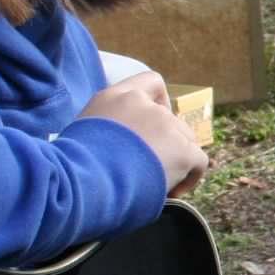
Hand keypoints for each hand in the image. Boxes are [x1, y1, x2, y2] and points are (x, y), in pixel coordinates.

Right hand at [76, 72, 208, 199]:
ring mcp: (165, 124)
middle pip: (172, 120)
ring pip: (187, 141)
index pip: (151, 82)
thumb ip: (109, 127)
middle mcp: (144, 105)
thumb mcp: (85, 132)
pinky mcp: (182, 149)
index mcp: (116, 96)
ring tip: (157, 183)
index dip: (160, 101)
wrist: (81, 181)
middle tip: (150, 168)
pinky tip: (171, 192)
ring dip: (176, 161)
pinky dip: (190, 178)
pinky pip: (199, 161)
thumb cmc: (75, 166)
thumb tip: (121, 144)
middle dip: (167, 143)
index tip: (152, 125)